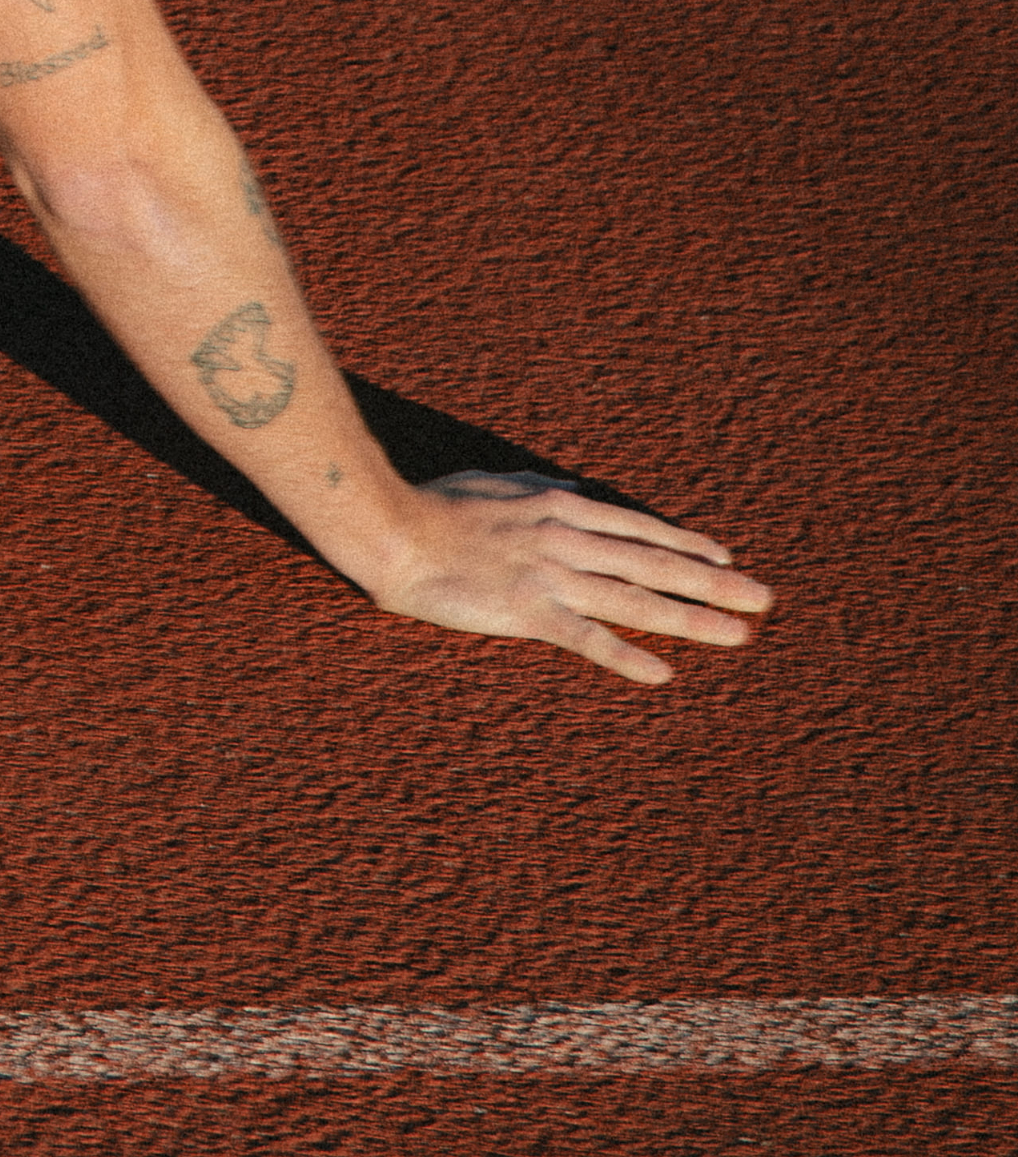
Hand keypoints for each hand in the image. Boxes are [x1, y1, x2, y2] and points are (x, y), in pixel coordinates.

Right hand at [365, 471, 774, 690]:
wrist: (393, 529)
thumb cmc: (435, 503)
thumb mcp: (498, 482)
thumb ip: (538, 489)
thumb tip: (574, 491)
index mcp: (562, 507)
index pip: (639, 529)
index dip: (686, 545)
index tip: (726, 559)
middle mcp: (568, 539)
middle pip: (655, 564)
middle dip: (714, 584)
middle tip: (763, 599)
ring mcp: (551, 576)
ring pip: (636, 601)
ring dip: (691, 619)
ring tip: (739, 635)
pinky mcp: (527, 611)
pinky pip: (585, 638)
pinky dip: (625, 656)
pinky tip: (661, 674)